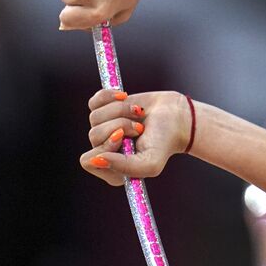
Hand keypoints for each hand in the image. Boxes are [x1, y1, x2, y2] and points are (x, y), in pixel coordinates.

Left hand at [80, 89, 194, 184]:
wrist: (177, 116)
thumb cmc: (165, 143)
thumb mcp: (151, 163)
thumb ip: (124, 167)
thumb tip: (98, 159)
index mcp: (113, 168)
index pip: (88, 161)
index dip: (104, 147)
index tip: (122, 138)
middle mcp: (106, 150)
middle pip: (93, 136)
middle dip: (119, 126)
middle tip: (139, 128)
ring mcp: (105, 129)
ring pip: (95, 117)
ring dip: (121, 111)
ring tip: (138, 114)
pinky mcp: (106, 109)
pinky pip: (94, 102)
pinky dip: (109, 96)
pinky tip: (125, 96)